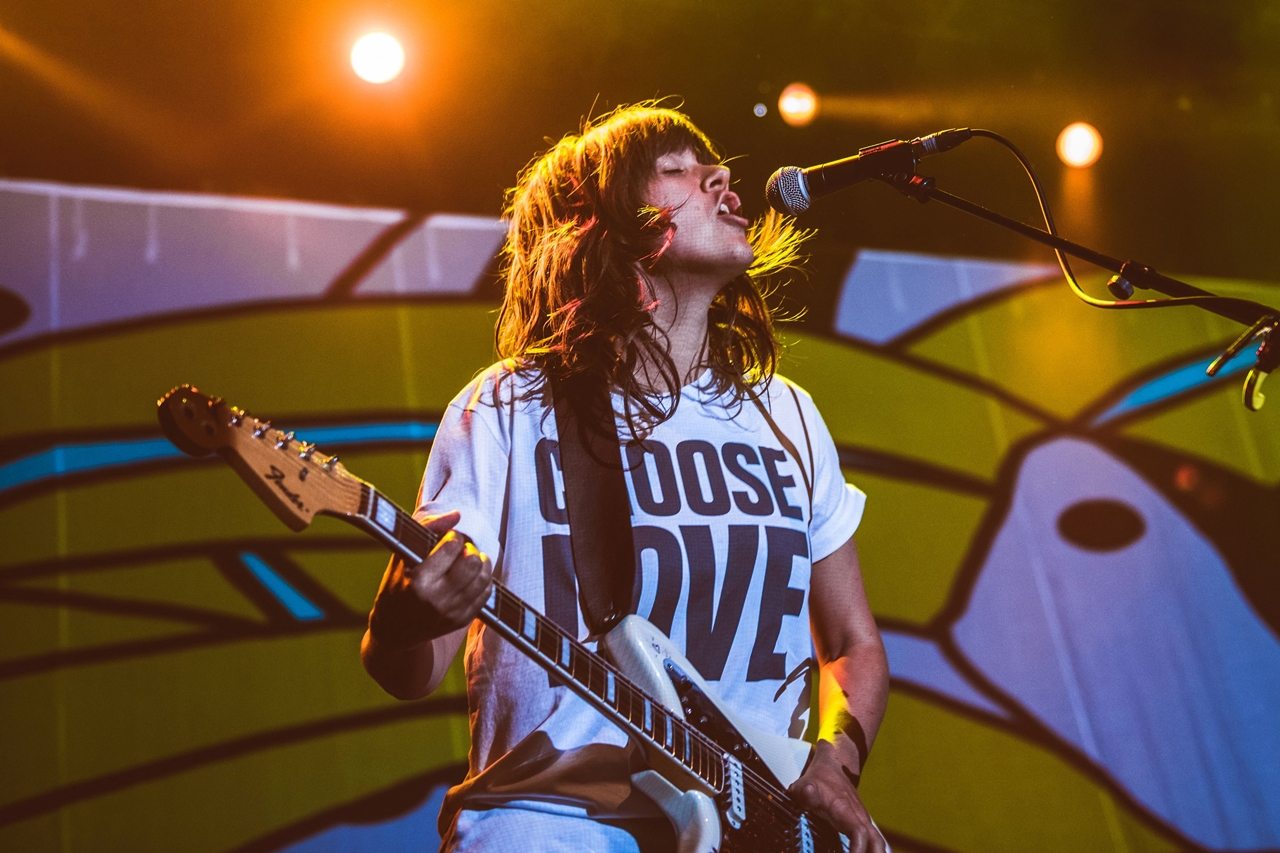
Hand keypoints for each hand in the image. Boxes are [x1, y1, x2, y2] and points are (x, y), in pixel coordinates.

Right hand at [367, 511, 492, 649]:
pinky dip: (483, 579)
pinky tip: (472, 575)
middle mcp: (436, 599)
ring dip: (481, 562)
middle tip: (462, 549)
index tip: (448, 538)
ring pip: (484, 577)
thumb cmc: (396, 586)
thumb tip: (457, 514)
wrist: (394, 630)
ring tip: (471, 559)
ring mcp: (451, 612)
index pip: (452, 547)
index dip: (454, 537)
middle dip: (470, 549)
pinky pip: (486, 594)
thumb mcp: (402, 556)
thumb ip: (426, 528)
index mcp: (418, 580)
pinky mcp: (462, 620)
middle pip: (473, 562)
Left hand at [790, 739, 884, 852]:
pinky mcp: (862, 825)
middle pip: (876, 843)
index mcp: (845, 810)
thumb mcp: (806, 784)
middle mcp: (859, 817)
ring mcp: (863, 821)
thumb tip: (808, 794)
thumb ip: (806, 792)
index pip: (859, 833)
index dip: (858, 850)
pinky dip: (869, 852)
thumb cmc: (819, 778)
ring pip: (877, 843)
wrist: (834, 766)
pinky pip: (872, 842)